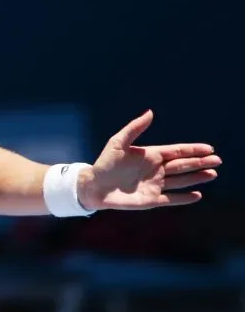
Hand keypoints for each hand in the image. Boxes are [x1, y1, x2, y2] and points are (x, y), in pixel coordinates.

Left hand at [79, 110, 220, 210]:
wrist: (93, 185)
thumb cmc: (105, 162)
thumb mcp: (118, 142)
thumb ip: (134, 128)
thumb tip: (150, 112)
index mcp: (151, 155)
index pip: (176, 151)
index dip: (192, 150)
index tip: (209, 148)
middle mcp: (156, 170)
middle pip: (183, 165)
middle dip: (200, 163)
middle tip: (217, 161)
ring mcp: (155, 184)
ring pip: (181, 181)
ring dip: (197, 178)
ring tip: (212, 174)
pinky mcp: (151, 199)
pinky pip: (171, 199)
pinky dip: (184, 198)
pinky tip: (197, 195)